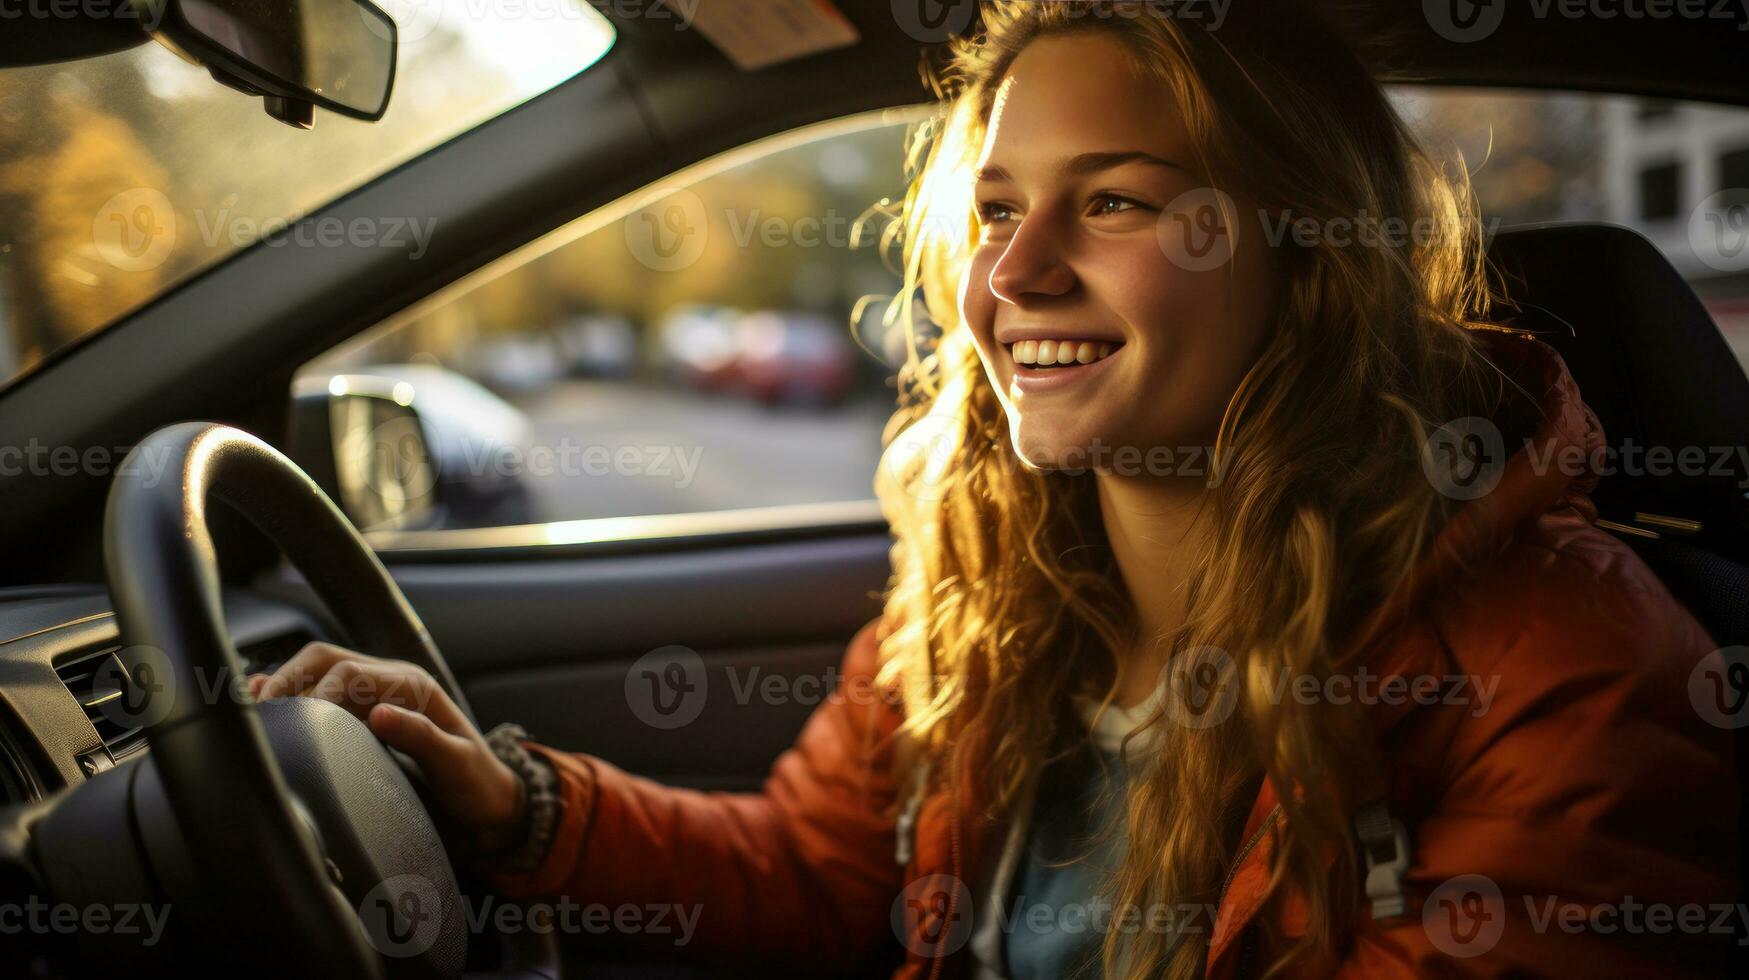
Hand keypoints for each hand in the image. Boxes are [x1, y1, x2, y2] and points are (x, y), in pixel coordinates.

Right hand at [249, 641, 524, 854]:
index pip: (347, 673)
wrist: (489, 803)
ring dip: (284, 686)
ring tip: (253, 709)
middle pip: (324, 660)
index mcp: (412, 686)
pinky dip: (292, 699)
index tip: (294, 725)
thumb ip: (422, 737)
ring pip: (316, 675)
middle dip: (287, 678)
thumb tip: (380, 715)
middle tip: (258, 711)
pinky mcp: (362, 717)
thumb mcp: (457, 763)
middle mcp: (389, 683)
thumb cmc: (477, 784)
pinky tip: (267, 709)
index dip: (315, 694)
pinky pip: (320, 698)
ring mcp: (374, 697)